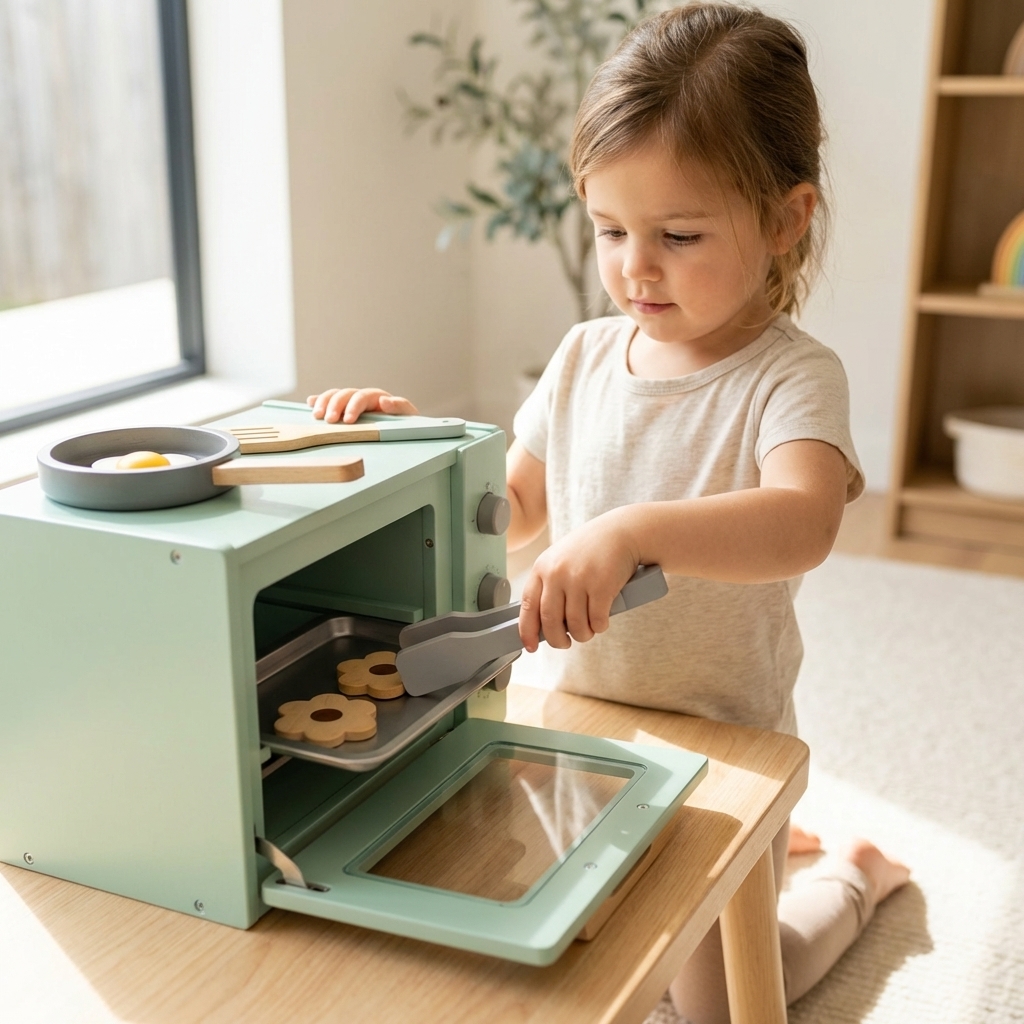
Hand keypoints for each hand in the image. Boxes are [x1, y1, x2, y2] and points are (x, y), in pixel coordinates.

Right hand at [306, 387, 418, 423]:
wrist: (403, 429)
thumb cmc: (405, 424)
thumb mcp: (408, 416)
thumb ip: (399, 407)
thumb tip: (385, 400)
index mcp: (376, 397)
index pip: (362, 397)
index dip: (353, 407)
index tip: (347, 420)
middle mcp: (361, 397)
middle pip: (344, 394)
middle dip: (335, 406)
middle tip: (328, 420)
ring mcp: (351, 403)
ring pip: (334, 396)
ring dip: (323, 403)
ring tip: (317, 416)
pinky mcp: (343, 410)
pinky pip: (329, 402)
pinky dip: (319, 401)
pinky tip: (310, 403)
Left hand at [519, 509, 638, 652]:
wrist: (623, 531)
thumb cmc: (591, 549)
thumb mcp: (561, 560)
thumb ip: (549, 586)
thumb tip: (542, 624)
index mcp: (542, 567)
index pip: (527, 605)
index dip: (527, 630)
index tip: (531, 646)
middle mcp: (557, 573)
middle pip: (550, 620)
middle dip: (557, 640)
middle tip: (564, 643)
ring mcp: (579, 579)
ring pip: (575, 625)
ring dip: (582, 634)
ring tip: (588, 630)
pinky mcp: (602, 586)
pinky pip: (597, 620)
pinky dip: (599, 626)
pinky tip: (601, 622)